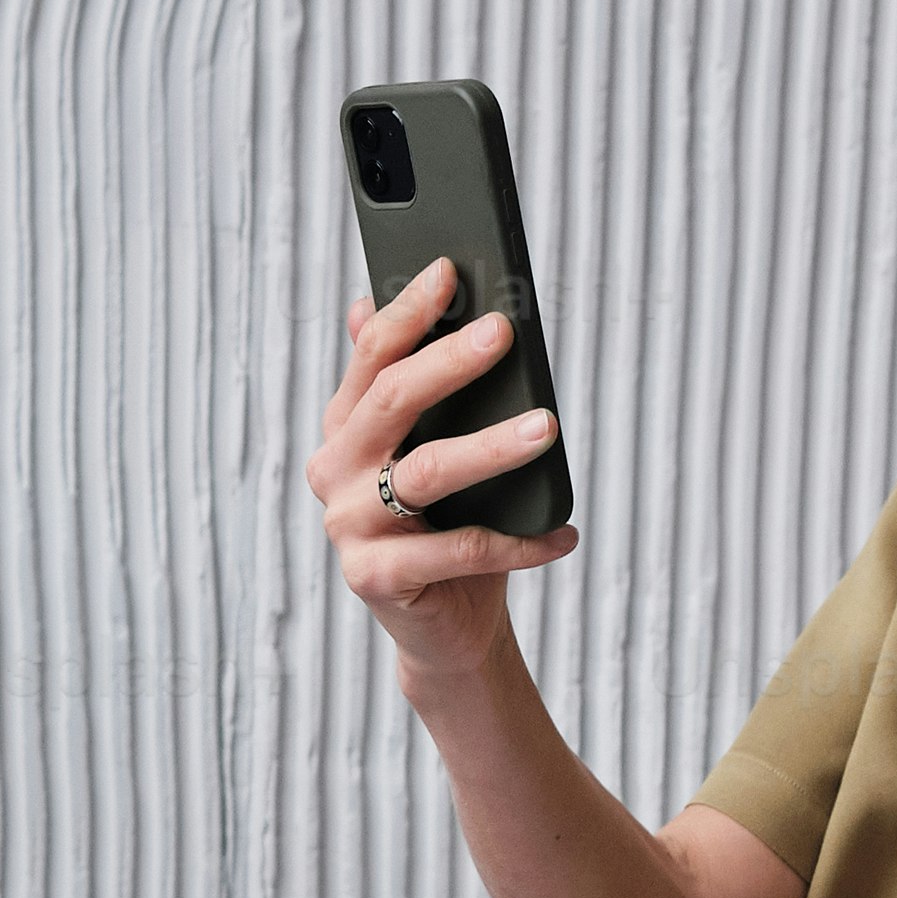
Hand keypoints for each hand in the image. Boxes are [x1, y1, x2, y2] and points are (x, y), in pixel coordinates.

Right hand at [306, 253, 573, 688]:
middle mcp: (334, 470)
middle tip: (503, 332)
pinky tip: (562, 533)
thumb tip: (381, 301)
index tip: (450, 272)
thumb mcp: (433, 448)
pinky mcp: (373, 578)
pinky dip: (518, 542)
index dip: (408, 311)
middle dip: (450, 361)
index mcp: (345, 428)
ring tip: (549, 427)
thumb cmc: (447, 524)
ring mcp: (347, 526)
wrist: (445, 626)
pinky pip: (458, 549)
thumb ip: (413, 385)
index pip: (371, 357)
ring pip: (426, 472)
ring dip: (493, 446)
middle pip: (392, 401)